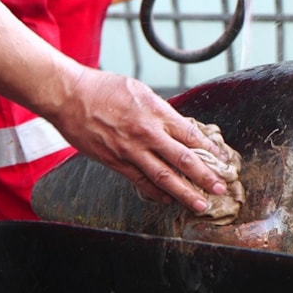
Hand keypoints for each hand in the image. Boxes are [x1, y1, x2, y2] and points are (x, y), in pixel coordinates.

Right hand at [45, 68, 227, 211]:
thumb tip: (179, 126)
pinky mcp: (115, 161)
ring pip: (163, 176)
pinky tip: (168, 200)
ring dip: (185, 193)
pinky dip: (156, 193)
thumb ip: (161, 111)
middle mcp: (147, 133)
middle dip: (205, 177)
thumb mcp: (141, 91)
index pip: (191, 135)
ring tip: (200, 204)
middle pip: (183, 159)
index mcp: (157, 113)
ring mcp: (131, 150)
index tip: (222, 160)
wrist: (69, 95)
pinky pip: (140, 181)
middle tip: (220, 189)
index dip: (209, 150)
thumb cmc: (104, 88)